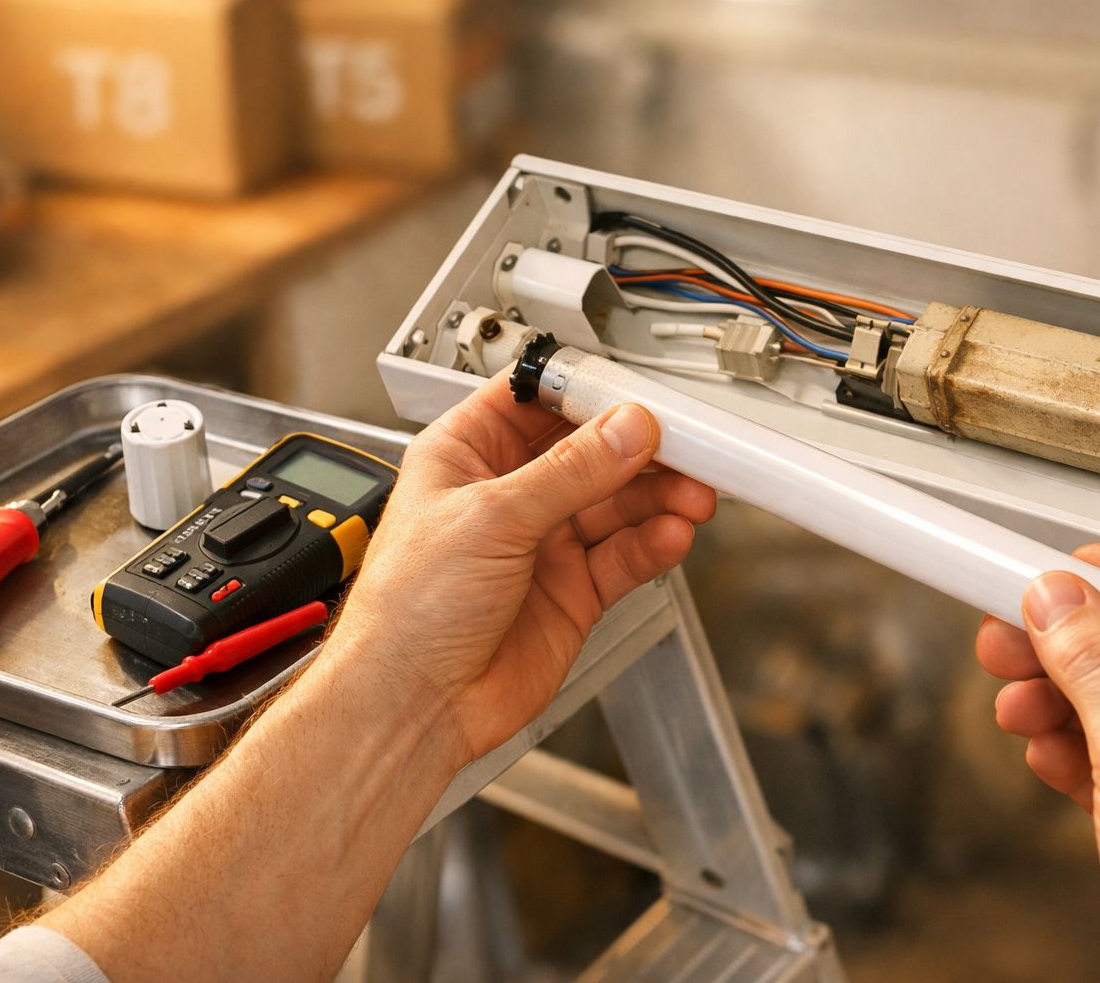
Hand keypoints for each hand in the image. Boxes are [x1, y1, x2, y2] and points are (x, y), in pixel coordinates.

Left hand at [329, 371, 715, 765]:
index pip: (537, 401)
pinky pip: (625, 555)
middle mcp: (508, 495)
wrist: (413, 704)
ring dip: (658, 496)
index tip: (636, 396)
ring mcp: (544, 544)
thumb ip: (568, 473)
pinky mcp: (573, 590)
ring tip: (693, 494)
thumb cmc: (406, 611)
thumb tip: (624, 430)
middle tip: (687, 446)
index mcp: (466, 455)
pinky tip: (671, 534)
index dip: (588, 395)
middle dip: (639, 449)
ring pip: (617, 503)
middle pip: (590, 452)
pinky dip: (653, 543)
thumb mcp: (490, 519)